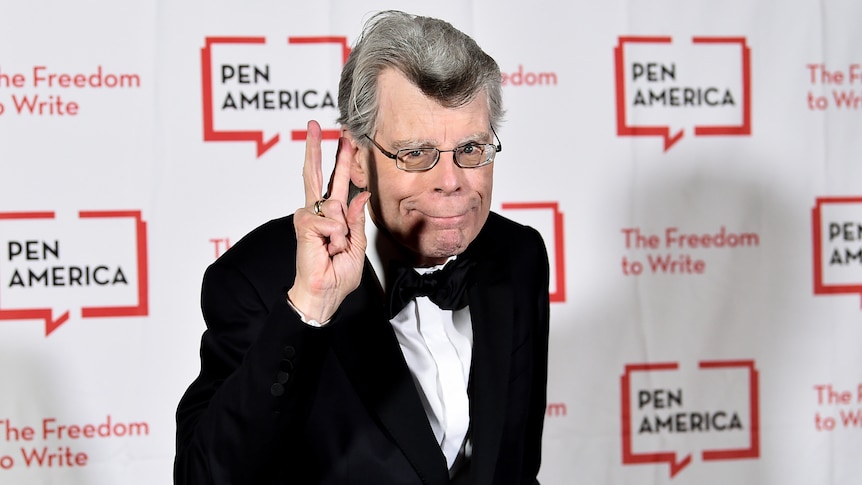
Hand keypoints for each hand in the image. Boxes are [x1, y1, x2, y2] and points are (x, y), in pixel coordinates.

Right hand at [287, 120, 370, 321]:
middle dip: (317, 149)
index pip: (336, 182)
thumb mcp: (358, 244)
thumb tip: (361, 194)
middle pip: (316, 174)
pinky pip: (329, 221)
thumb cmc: (338, 273)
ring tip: (336, 248)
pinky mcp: (304, 225)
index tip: (343, 140)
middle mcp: (319, 212)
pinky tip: (329, 248)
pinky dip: (335, 237)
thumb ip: (357, 219)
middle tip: (314, 125)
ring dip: (342, 231)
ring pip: (333, 205)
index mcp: (333, 214)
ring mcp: (309, 218)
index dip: (340, 160)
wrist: (325, 292)